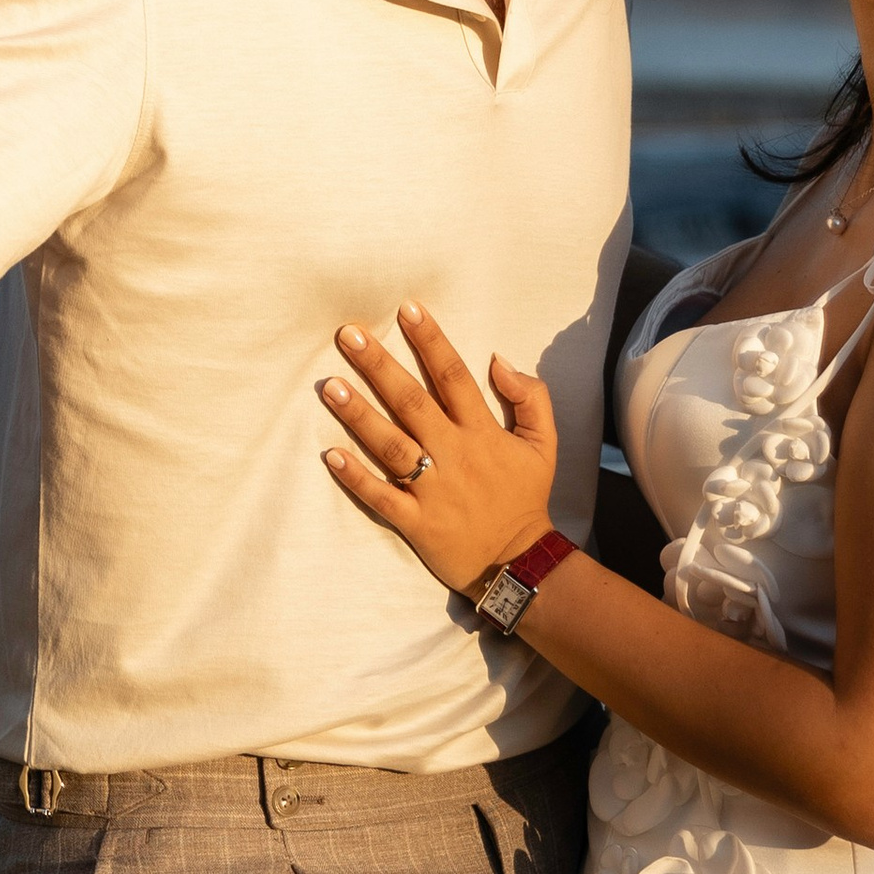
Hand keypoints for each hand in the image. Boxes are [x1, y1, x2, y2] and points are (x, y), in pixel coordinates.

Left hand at [320, 303, 558, 596]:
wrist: (520, 563)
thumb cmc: (525, 498)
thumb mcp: (544, 444)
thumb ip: (530, 397)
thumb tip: (499, 359)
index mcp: (482, 432)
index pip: (453, 376)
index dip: (431, 340)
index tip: (407, 309)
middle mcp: (454, 455)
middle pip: (412, 402)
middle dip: (379, 366)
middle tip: (347, 334)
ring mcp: (433, 490)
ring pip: (391, 446)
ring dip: (359, 415)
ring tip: (329, 386)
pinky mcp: (417, 523)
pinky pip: (382, 497)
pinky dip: (357, 477)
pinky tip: (330, 455)